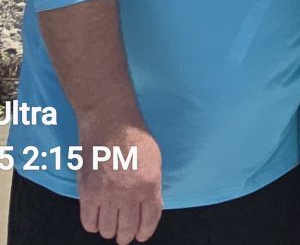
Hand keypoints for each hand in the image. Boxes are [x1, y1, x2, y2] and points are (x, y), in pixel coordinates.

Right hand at [75, 118, 161, 243]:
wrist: (110, 122)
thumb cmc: (136, 138)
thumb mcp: (155, 162)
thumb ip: (153, 187)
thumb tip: (151, 208)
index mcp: (150, 185)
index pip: (149, 220)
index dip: (145, 232)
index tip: (141, 236)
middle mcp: (129, 194)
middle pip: (127, 229)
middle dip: (126, 236)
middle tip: (124, 235)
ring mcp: (107, 195)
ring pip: (107, 229)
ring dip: (109, 230)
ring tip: (110, 226)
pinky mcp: (88, 193)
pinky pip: (89, 221)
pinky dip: (93, 224)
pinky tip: (96, 219)